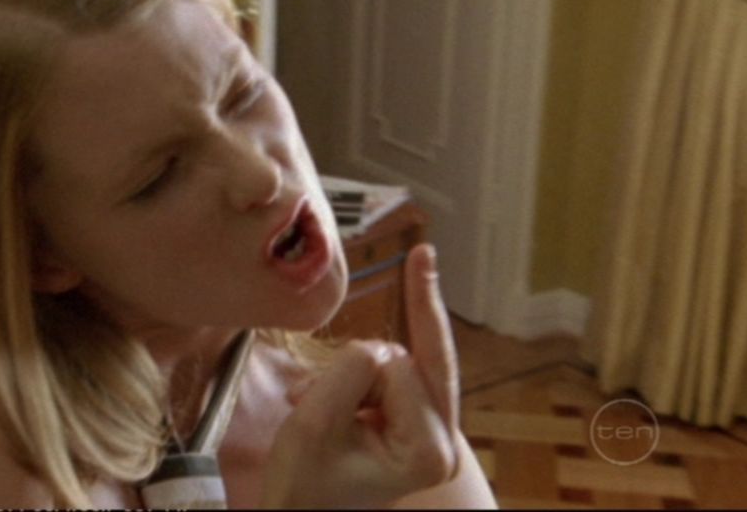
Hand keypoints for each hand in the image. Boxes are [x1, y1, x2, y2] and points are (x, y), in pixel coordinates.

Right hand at [261, 243, 460, 508]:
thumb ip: (350, 372)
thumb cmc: (301, 486)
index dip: (355, 373)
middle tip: (420, 259)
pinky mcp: (420, 428)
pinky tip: (326, 400)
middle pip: (415, 361)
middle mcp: (445, 444)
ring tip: (313, 405)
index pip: (401, 368)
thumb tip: (376, 346)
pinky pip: (399, 377)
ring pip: (402, 364)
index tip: (328, 367)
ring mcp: (436, 436)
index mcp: (429, 452)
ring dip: (354, 375)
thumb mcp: (313, 425)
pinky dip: (360, 379)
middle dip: (369, 362)